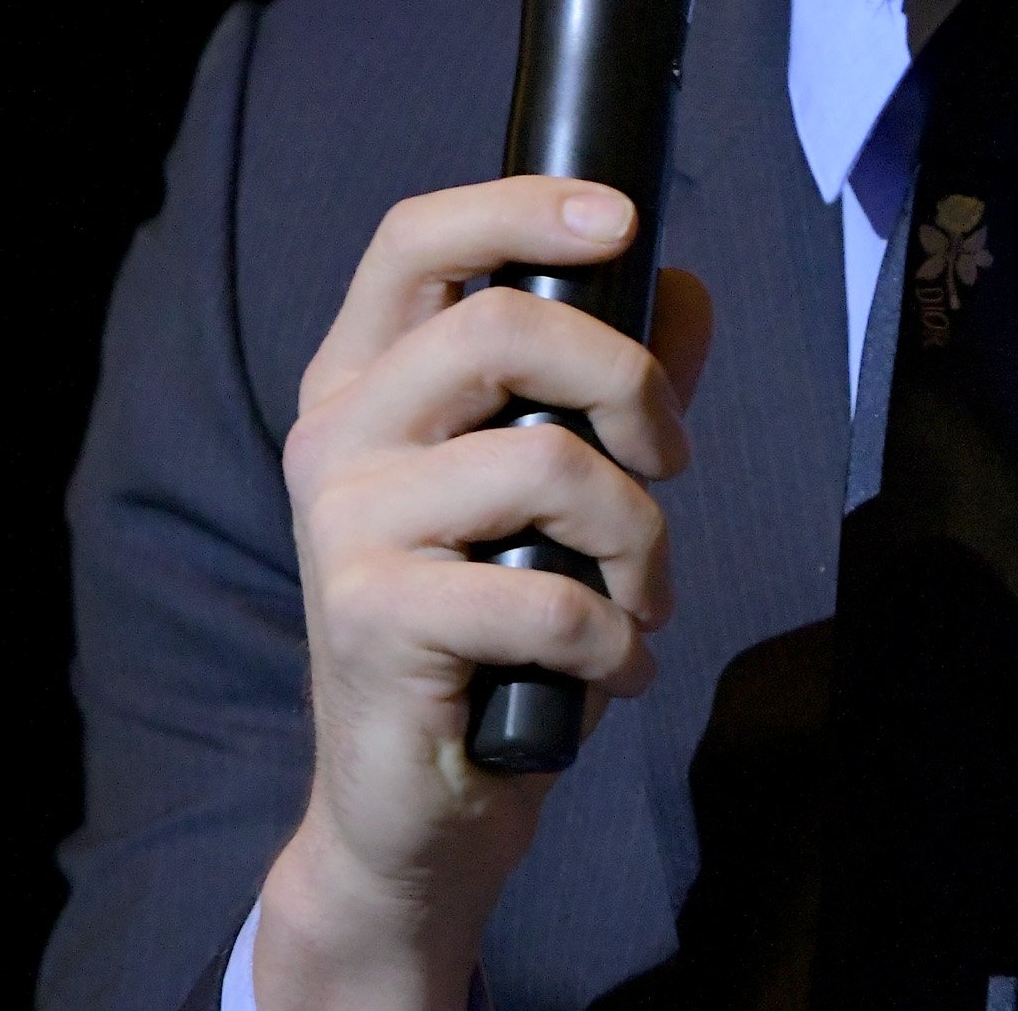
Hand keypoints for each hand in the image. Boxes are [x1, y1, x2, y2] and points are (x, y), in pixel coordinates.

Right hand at [254, 178, 717, 1010]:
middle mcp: (335, 435)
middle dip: (630, 381)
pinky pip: (548, 597)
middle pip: (503, 326)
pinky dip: (616, 639)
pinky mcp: (372, 618)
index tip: (621, 219)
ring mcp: (343, 525)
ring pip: (546, 461)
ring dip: (640, 539)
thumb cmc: (492, 634)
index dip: (521, 208)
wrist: (416, 810)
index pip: (415, 239)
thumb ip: (611, 386)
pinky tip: (616, 670)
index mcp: (362, 382)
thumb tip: (683, 287)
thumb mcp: (557, 495)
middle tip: (670, 460)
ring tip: (645, 598)